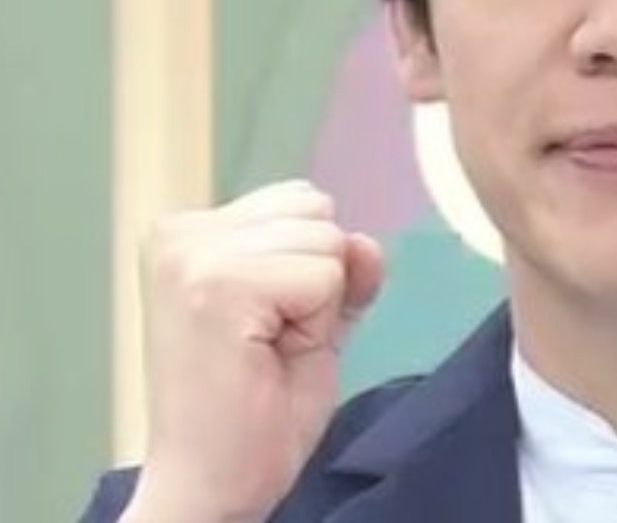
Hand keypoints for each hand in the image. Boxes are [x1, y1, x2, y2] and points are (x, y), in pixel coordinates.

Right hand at [121, 180, 384, 522]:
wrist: (211, 487)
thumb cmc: (255, 411)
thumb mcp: (312, 320)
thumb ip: (342, 270)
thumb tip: (364, 241)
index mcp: (192, 230)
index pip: (301, 200)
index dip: (310, 267)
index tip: (266, 324)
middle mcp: (182, 230)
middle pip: (317, 210)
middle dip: (316, 278)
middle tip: (269, 342)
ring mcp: (194, 255)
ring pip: (326, 239)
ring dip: (316, 302)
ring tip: (266, 348)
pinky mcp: (217, 284)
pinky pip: (324, 275)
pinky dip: (317, 321)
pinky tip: (267, 356)